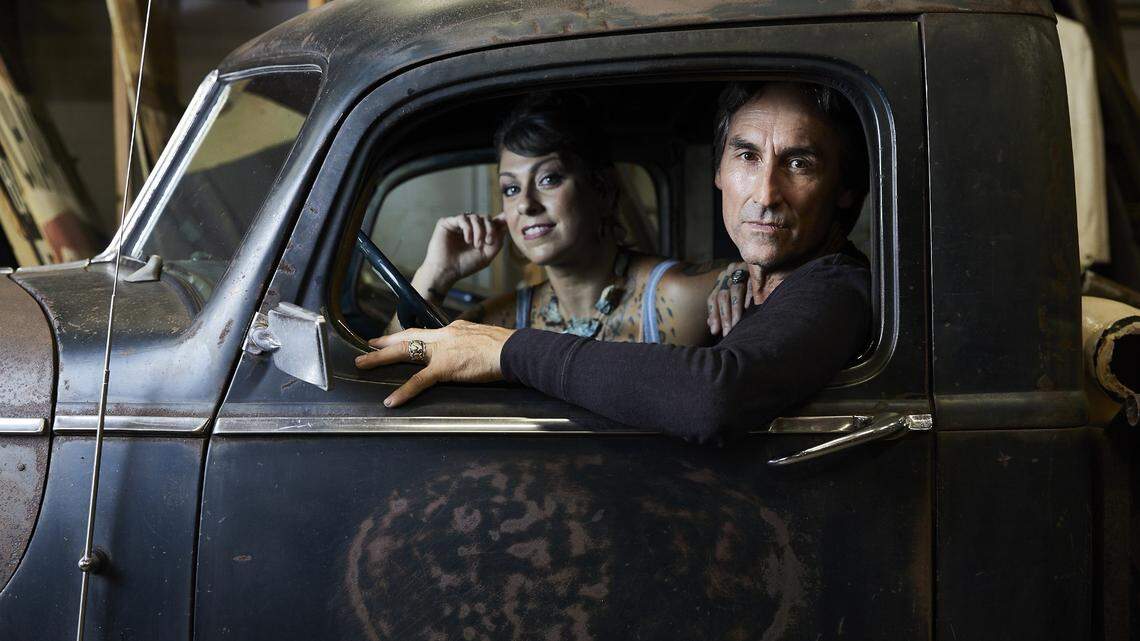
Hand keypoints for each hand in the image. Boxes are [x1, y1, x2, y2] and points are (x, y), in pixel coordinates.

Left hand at [356, 320, 515, 406]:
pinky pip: (419, 380)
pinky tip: (391, 400)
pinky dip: (403, 391)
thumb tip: (472, 353)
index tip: (395, 337)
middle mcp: (444, 335)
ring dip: (380, 358)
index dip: (408, 335)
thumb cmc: (506, 347)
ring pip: (404, 352)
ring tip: (362, 364)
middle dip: (386, 342)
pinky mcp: (445, 367)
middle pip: (408, 337)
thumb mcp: (485, 339)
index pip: (426, 331)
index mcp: (454, 330)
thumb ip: (472, 344)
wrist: (513, 349)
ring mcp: (442, 350)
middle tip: (368, 345)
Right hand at [416, 213, 506, 292]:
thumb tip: (506, 224)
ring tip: (477, 244)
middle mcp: (469, 228)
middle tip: (489, 242)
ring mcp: (458, 225)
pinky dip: (468, 228)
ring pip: (475, 217)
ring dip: (479, 230)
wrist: (446, 271)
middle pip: (485, 218)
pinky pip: (462, 218)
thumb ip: (497, 241)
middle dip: (490, 228)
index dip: (499, 220)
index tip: (505, 220)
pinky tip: (468, 240)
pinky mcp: (447, 223)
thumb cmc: (465, 265)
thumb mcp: (487, 255)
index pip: (491, 222)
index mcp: (478, 234)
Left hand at [707, 262, 750, 335]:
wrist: (769, 264)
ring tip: (736, 325)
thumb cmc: (749, 286)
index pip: (713, 298)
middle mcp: (729, 272)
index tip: (715, 331)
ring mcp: (742, 268)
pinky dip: (749, 296)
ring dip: (735, 310)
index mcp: (722, 278)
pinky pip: (751, 283)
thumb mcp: (733, 295)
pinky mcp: (756, 268)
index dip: (713, 315)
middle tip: (727, 332)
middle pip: (723, 296)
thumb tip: (710, 325)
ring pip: (735, 290)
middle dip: (724, 316)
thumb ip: (722, 309)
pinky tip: (749, 308)